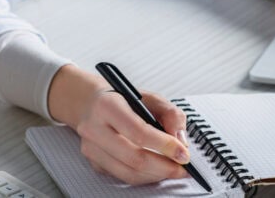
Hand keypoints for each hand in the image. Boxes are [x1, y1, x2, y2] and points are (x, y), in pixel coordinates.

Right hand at [47, 65, 190, 184]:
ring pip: (129, 172)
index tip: (183, 153)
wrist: (92, 104)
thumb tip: (180, 140)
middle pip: (133, 157)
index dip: (164, 145)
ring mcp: (91, 149)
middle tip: (182, 167)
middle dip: (164, 166)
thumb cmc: (123, 100)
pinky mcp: (94, 163)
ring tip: (173, 169)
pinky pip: (124, 177)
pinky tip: (157, 169)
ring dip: (156, 175)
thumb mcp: (150, 98)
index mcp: (108, 105)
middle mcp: (94, 128)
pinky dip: (145, 177)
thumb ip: (171, 114)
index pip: (138, 131)